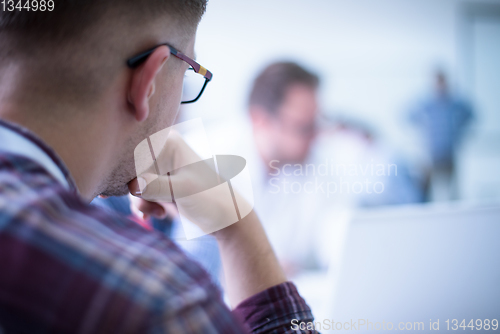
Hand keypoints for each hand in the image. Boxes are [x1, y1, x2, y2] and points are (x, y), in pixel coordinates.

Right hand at [130, 128, 251, 238]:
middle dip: (135, 191)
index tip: (130, 190)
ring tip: (159, 212)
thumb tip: (131, 185)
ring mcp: (161, 168)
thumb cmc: (210, 198)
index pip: (133, 151)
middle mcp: (162, 151)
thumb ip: (156, 186)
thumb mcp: (183, 191)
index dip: (127, 171)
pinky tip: (157, 215)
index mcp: (168, 142)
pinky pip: (139, 193)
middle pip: (130, 168)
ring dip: (142, 201)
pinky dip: (144, 205)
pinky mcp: (160, 184)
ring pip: (132, 183)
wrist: (226, 218)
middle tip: (150, 206)